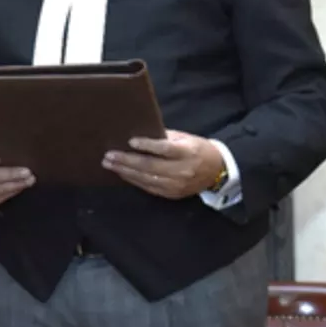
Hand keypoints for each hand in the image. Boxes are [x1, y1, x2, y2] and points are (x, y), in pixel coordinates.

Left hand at [102, 130, 224, 198]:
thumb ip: (164, 137)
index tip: (131, 141)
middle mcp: (182, 170)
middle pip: (150, 166)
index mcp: (188, 152)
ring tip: (110, 164)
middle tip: (109, 155)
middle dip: (127, 161)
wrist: (217, 171)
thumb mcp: (185, 138)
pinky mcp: (172, 194)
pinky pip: (149, 187)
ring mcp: (176, 185)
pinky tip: (122, 173)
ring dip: (125, 171)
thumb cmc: (197, 148)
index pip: (165, 149)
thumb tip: (138, 132)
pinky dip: (134, 180)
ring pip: (146, 179)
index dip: (147, 145)